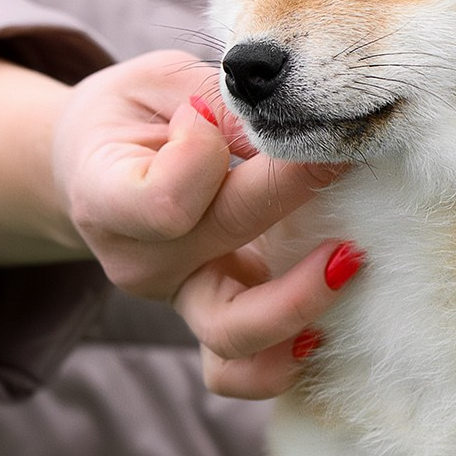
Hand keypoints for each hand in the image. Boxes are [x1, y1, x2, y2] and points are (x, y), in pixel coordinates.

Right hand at [50, 51, 359, 399]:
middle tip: (346, 152)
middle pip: (221, 239)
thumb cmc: (140, 114)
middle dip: (292, 191)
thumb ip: (221, 104)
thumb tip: (293, 131)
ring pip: (232, 335)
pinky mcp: (214, 323)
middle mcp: (139, 262)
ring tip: (349, 258)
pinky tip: (326, 326)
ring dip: (298, 302)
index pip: (164, 198)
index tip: (233, 113)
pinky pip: (240, 372)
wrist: (105, 165)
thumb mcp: (163, 84)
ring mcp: (179, 301)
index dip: (208, 153)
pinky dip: (282, 363)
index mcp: (106, 196)